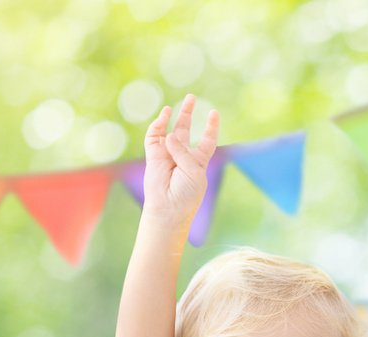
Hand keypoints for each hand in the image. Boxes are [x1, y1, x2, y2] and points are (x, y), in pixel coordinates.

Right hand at [142, 94, 218, 227]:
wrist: (169, 207)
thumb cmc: (186, 193)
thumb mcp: (194, 171)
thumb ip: (183, 151)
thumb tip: (169, 134)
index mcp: (198, 161)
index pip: (207, 140)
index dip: (211, 127)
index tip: (214, 113)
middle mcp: (182, 155)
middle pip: (185, 129)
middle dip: (187, 114)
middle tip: (191, 97)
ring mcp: (167, 153)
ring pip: (170, 129)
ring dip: (175, 115)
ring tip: (181, 101)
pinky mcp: (153, 155)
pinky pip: (154, 136)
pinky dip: (159, 125)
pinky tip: (164, 116)